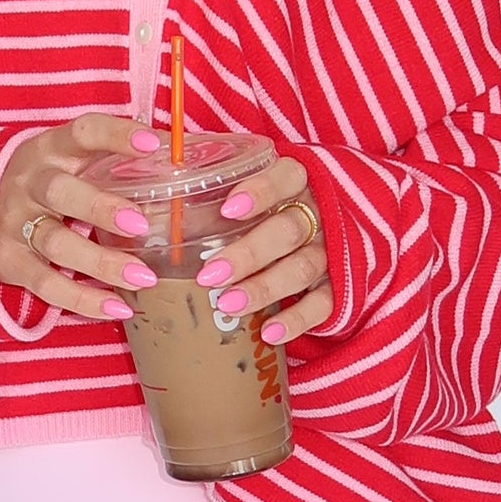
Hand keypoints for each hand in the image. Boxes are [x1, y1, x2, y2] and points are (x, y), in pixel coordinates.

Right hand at [0, 113, 166, 322]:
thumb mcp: (72, 160)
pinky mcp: (8, 261)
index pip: (83, 132)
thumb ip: (116, 159)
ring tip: (143, 277)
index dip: (116, 135)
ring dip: (101, 262)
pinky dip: (83, 299)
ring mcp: (14, 223)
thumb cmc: (50, 181)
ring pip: (56, 243)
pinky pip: (46, 284)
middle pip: (61, 192)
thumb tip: (190, 151)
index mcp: (51, 149)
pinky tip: (118, 307)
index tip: (153, 144)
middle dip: (101, 208)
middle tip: (141, 226)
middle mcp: (29, 182)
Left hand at [194, 155, 333, 342]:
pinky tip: (268, 333)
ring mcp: (332, 250)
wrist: (340, 221)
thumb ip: (219, 177)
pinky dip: (296, 320)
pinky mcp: (341, 285)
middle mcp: (319, 213)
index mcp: (299, 180)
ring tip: (229, 305)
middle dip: (249, 253)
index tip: (228, 209)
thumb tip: (159, 168)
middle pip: (288, 230)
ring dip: (265, 287)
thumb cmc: (276, 202)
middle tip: (211, 274)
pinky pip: (323, 305)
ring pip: (303, 268)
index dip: (260, 192)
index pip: (286, 177)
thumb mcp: (257, 181)